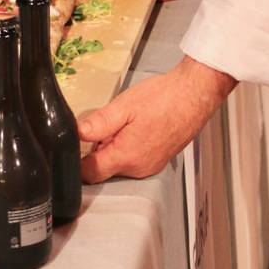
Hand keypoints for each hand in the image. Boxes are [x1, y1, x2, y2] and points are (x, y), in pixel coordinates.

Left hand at [79, 58, 234, 182]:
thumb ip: (98, 123)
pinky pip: (133, 160)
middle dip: (97, 149)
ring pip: (119, 164)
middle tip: (104, 124)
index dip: (77, 160)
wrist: (194, 95)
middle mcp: (137, 169)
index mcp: (126, 157)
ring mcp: (149, 166)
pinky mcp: (157, 161)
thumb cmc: (162, 98)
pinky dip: (127, 146)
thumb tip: (75, 134)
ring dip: (113, 147)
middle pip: (103, 169)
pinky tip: (135, 126)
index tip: (74, 144)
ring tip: (123, 122)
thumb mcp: (124, 105)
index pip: (89, 173)